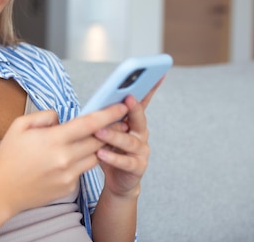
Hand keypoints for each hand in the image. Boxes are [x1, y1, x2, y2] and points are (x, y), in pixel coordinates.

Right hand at [0, 103, 128, 214]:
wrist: (1, 190)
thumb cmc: (9, 156)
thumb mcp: (20, 125)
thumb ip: (45, 116)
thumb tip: (61, 119)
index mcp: (53, 140)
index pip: (89, 124)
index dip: (109, 114)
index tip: (121, 106)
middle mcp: (65, 158)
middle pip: (98, 140)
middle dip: (111, 130)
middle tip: (119, 120)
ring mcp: (69, 175)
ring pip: (94, 156)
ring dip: (97, 146)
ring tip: (95, 138)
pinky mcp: (69, 188)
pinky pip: (83, 171)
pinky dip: (81, 162)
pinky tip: (70, 158)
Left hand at [93, 78, 162, 198]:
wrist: (118, 180)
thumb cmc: (110, 150)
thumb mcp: (107, 131)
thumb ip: (106, 117)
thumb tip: (97, 101)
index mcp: (135, 121)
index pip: (144, 101)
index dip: (151, 88)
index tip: (156, 74)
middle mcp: (141, 134)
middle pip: (139, 118)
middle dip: (134, 107)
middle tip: (126, 98)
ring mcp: (141, 151)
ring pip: (129, 141)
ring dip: (113, 135)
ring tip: (98, 131)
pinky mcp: (137, 167)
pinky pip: (125, 161)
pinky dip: (112, 156)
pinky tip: (100, 153)